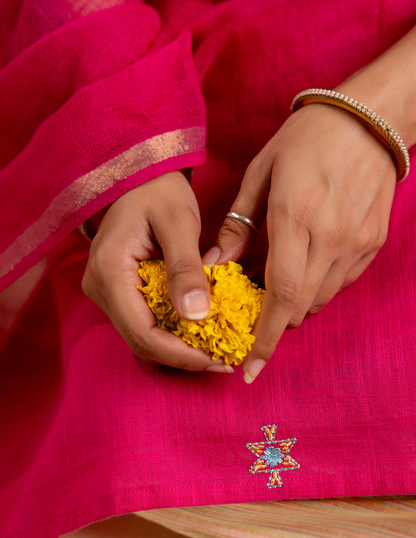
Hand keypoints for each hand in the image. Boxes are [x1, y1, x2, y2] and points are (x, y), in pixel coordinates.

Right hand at [82, 170, 232, 373]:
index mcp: (110, 270)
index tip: (216, 360)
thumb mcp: (178, 222)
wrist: (139, 177)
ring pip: (142, 335)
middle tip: (223, 360)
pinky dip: (173, 331)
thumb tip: (197, 315)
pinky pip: (144, 321)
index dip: (179, 354)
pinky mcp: (118, 291)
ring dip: (179, 347)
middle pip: (140, 340)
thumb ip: (186, 268)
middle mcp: (100, 287)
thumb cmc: (158, 190)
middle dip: (182, 356)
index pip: (141, 332)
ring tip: (217, 349)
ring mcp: (106, 291)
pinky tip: (201, 330)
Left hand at [203, 103, 396, 382]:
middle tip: (256, 324)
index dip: (265, 337)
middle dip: (277, 326)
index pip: (280, 294)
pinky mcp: (373, 242)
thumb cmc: (304, 140)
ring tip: (277, 290)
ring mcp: (357, 242)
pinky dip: (319, 288)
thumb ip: (237, 226)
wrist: (366, 121)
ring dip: (297, 305)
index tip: (250, 367)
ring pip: (323, 298)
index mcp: (296, 217)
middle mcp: (331, 237)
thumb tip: (214, 266)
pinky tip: (305, 271)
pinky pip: (343, 282)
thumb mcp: (260, 175)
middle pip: (302, 305)